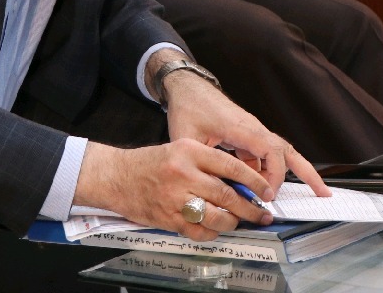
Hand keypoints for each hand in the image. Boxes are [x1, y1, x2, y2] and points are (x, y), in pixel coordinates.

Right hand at [74, 139, 273, 239]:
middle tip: (262, 214)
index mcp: (190, 151)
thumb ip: (208, 163)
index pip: (231, 167)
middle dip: (250, 208)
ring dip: (232, 222)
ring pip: (216, 216)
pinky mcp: (168, 218)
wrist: (116, 176)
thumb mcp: (181, 149)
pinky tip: (216, 228)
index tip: (266, 191)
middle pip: (227, 195)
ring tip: (239, 222)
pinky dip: (212, 232)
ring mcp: (175, 198)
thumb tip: (240, 183)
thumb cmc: (150, 162)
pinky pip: (198, 230)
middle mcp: (183, 174)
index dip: (254, 182)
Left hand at [160, 68, 326, 200]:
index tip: (267, 195)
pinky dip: (269, 172)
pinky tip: (264, 188)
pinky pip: (265, 156)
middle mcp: (253, 129)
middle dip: (306, 172)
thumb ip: (200, 163)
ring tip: (309, 191)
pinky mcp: (247, 137)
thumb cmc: (189, 107)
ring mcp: (252, 132)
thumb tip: (208, 190)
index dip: (274, 175)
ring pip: (281, 153)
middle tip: (321, 193)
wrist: (188, 87)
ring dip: (293, 172)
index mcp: (241, 127)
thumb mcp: (187, 138)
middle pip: (287, 151)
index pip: (271, 151)